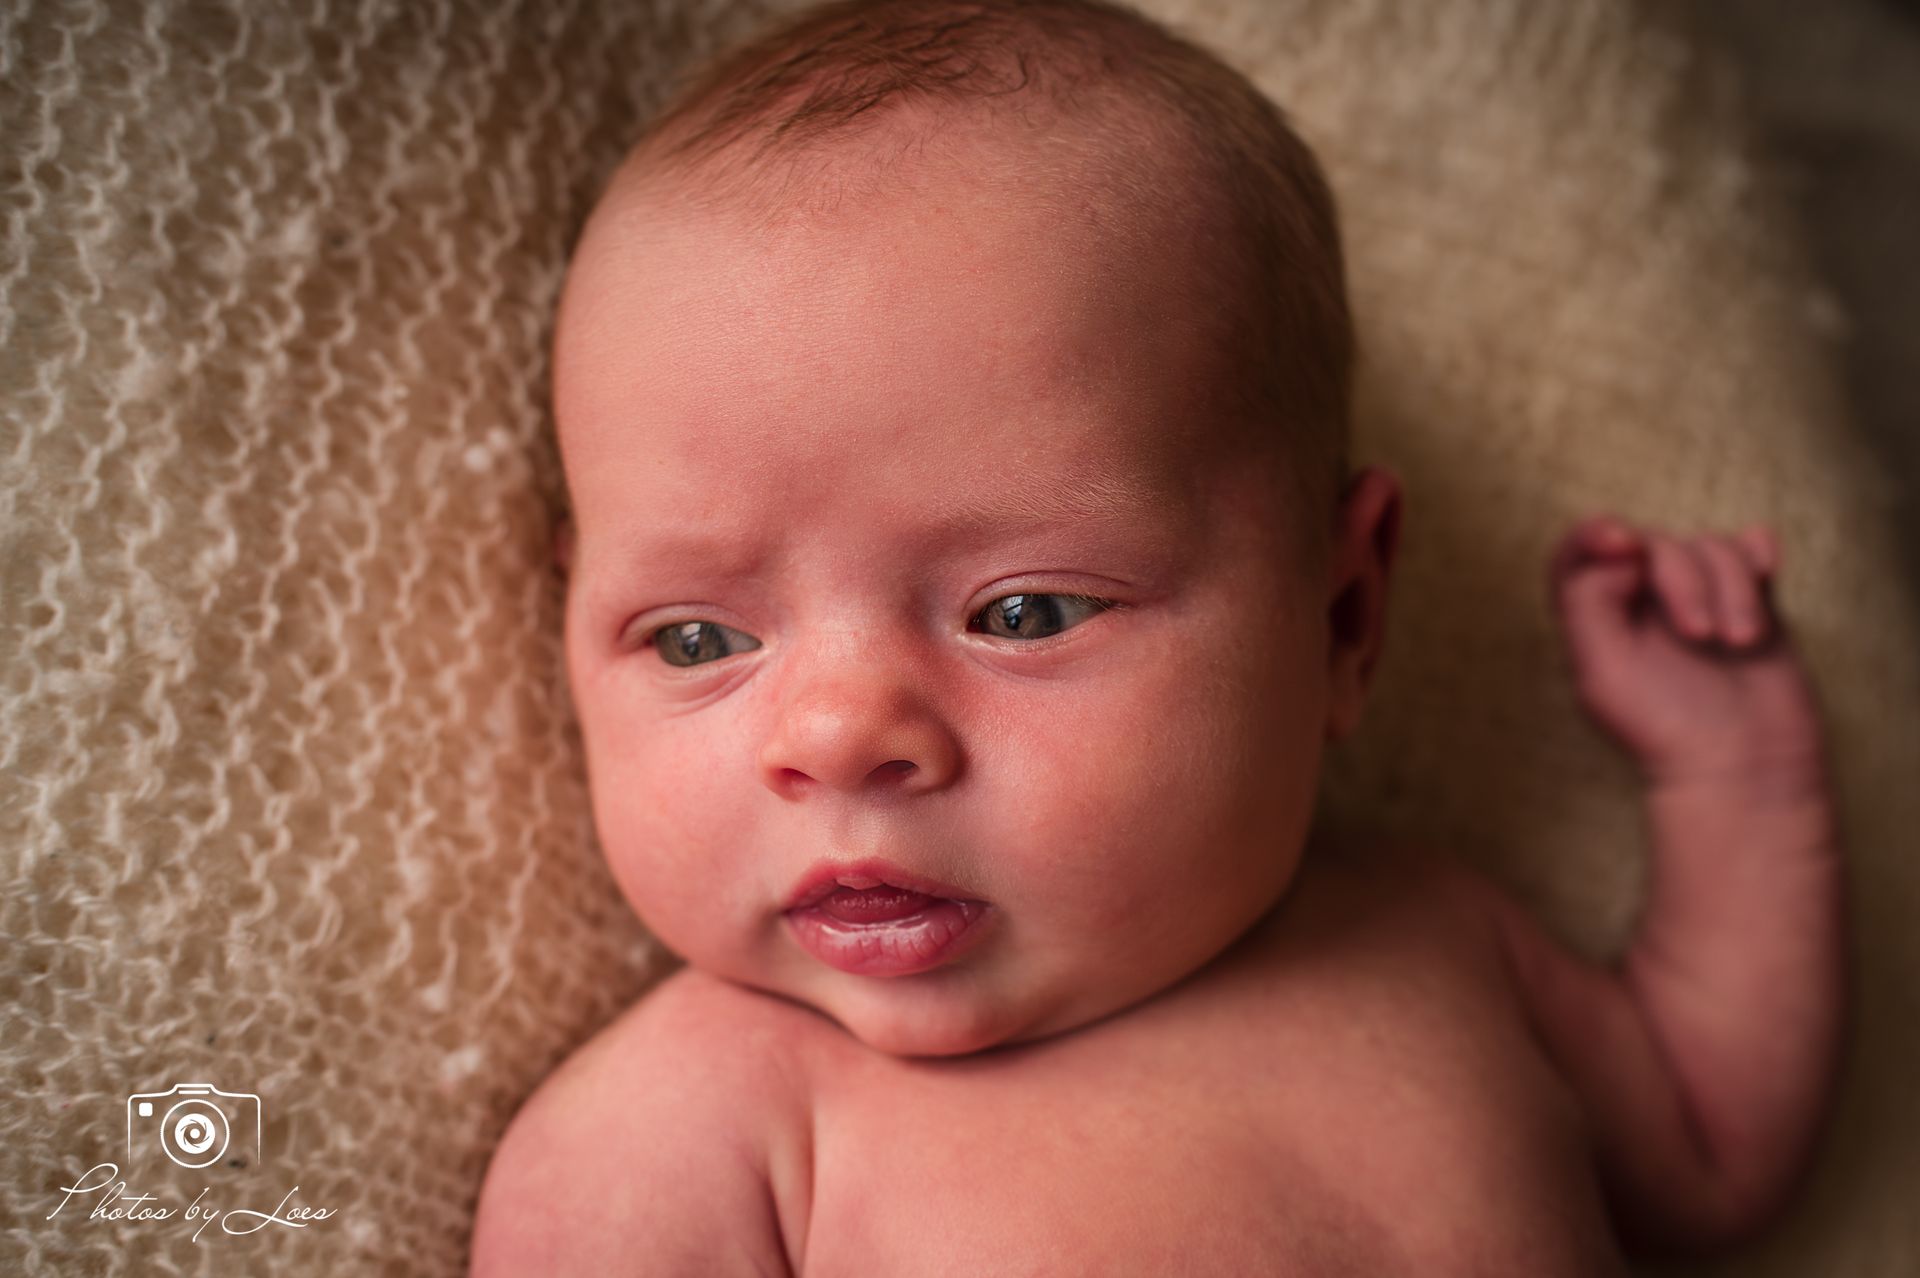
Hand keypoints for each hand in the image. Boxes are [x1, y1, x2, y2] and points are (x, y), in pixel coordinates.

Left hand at [1547, 515, 1827, 790]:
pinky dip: (1756, 560)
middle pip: (1653, 544)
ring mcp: (1696, 598)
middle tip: (1698, 635)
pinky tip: (1766, 572)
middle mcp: (1639, 602)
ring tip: (1738, 642)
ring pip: (1707, 546)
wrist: (1747, 764)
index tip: (1626, 545)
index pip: (1578, 554)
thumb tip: (1622, 551)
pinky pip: (1749, 550)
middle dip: (1681, 580)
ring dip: (1730, 588)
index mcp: (1593, 618)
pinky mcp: (1746, 601)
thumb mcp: (1602, 671)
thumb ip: (1588, 601)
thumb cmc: (1666, 726)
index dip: (1595, 534)